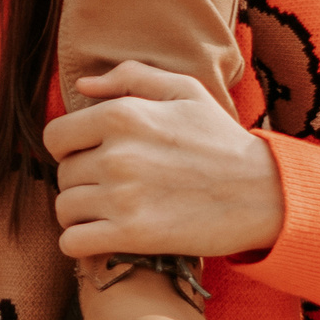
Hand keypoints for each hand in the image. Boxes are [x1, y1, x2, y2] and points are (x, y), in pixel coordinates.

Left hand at [40, 63, 286, 261]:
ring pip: (65, 209)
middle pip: (62, 174)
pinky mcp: (131, 235)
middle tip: (112, 187)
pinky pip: (72, 242)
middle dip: (81, 181)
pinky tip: (103, 236)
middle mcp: (116, 154)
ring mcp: (122, 197)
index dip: (69, 148)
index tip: (91, 157)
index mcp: (122, 115)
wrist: (263, 192)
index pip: (55, 136)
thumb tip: (83, 84)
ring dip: (81, 213)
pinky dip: (80, 242)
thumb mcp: (185, 91)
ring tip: (110, 212)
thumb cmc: (222, 140)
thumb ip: (131, 77)